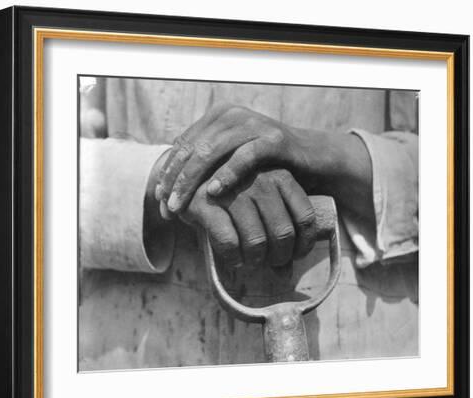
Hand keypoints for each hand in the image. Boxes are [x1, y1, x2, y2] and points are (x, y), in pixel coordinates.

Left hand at [156, 103, 308, 214]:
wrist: (312, 160)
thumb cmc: (266, 167)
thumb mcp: (231, 161)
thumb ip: (205, 166)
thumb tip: (170, 187)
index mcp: (218, 117)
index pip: (183, 145)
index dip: (168, 172)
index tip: (160, 199)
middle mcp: (232, 116)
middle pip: (192, 148)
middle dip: (175, 180)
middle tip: (166, 207)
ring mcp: (253, 124)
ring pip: (211, 151)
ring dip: (192, 181)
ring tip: (180, 205)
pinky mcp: (273, 139)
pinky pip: (244, 157)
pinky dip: (226, 175)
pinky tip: (212, 192)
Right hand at [180, 169, 316, 267]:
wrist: (186, 178)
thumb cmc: (231, 194)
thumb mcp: (259, 201)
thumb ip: (277, 227)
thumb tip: (286, 274)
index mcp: (280, 175)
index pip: (305, 217)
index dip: (303, 245)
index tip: (293, 256)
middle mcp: (260, 178)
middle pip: (283, 233)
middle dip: (278, 258)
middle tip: (269, 263)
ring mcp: (233, 189)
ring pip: (256, 240)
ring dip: (255, 260)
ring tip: (250, 261)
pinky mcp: (207, 203)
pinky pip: (229, 242)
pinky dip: (233, 257)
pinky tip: (233, 258)